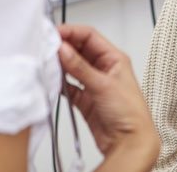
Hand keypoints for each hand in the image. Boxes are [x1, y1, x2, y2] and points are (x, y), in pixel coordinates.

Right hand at [57, 24, 159, 171]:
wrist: (129, 143)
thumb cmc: (130, 113)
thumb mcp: (104, 85)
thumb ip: (81, 68)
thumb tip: (64, 49)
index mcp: (114, 58)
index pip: (90, 36)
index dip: (72, 32)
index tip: (55, 33)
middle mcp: (104, 68)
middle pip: (80, 49)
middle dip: (64, 46)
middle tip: (47, 46)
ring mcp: (94, 83)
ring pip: (73, 67)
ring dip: (60, 64)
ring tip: (47, 61)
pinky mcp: (86, 99)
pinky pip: (69, 85)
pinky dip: (60, 82)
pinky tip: (52, 80)